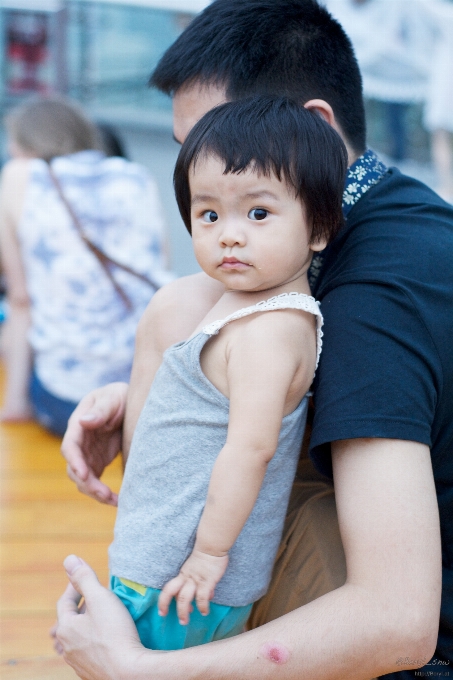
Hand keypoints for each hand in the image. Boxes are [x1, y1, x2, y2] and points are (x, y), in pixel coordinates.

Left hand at [53, 555, 144, 679]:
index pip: (65, 602)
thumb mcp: (100, 598)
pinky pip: (87, 653)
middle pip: (70, 621)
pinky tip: (104, 641)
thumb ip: (84, 578)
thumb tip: (69, 559)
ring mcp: (79, 663)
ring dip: (85, 626)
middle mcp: (68, 648)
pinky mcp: (92, 672)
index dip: (75, 587)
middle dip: (80, 607)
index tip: (86, 577)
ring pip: (77, 639)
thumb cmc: (115, 633)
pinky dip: (93, 642)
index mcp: (66, 628)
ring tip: (97, 618)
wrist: (129, 673)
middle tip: (94, 597)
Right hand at [61, 383, 127, 505]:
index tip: (84, 474)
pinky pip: (95, 482)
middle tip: (105, 494)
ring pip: (83, 480)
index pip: (70, 446)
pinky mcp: (97, 462)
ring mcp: (87, 454)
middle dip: (88, 484)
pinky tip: (118, 501)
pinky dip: (103, 493)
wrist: (126, 402)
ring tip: (114, 501)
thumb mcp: (112, 398)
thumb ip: (101, 410)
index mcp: (78, 425)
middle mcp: (79, 443)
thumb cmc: (117, 396)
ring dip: (95, 492)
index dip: (75, 462)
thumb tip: (84, 422)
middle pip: (74, 469)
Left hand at [158, 549, 228, 624]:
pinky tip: (205, 612)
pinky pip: (201, 597)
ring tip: (185, 622)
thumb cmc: (207, 556)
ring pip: (184, 598)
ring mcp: (195, 580)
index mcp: (183, 574)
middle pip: (171, 592)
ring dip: (183, 611)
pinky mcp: (206, 581)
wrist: (212, 546)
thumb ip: (200, 582)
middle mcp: (186, 578)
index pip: (170, 589)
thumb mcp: (198, 569)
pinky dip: (202, 607)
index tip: (163, 611)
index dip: (164, 600)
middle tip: (169, 618)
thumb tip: (208, 595)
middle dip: (167, 606)